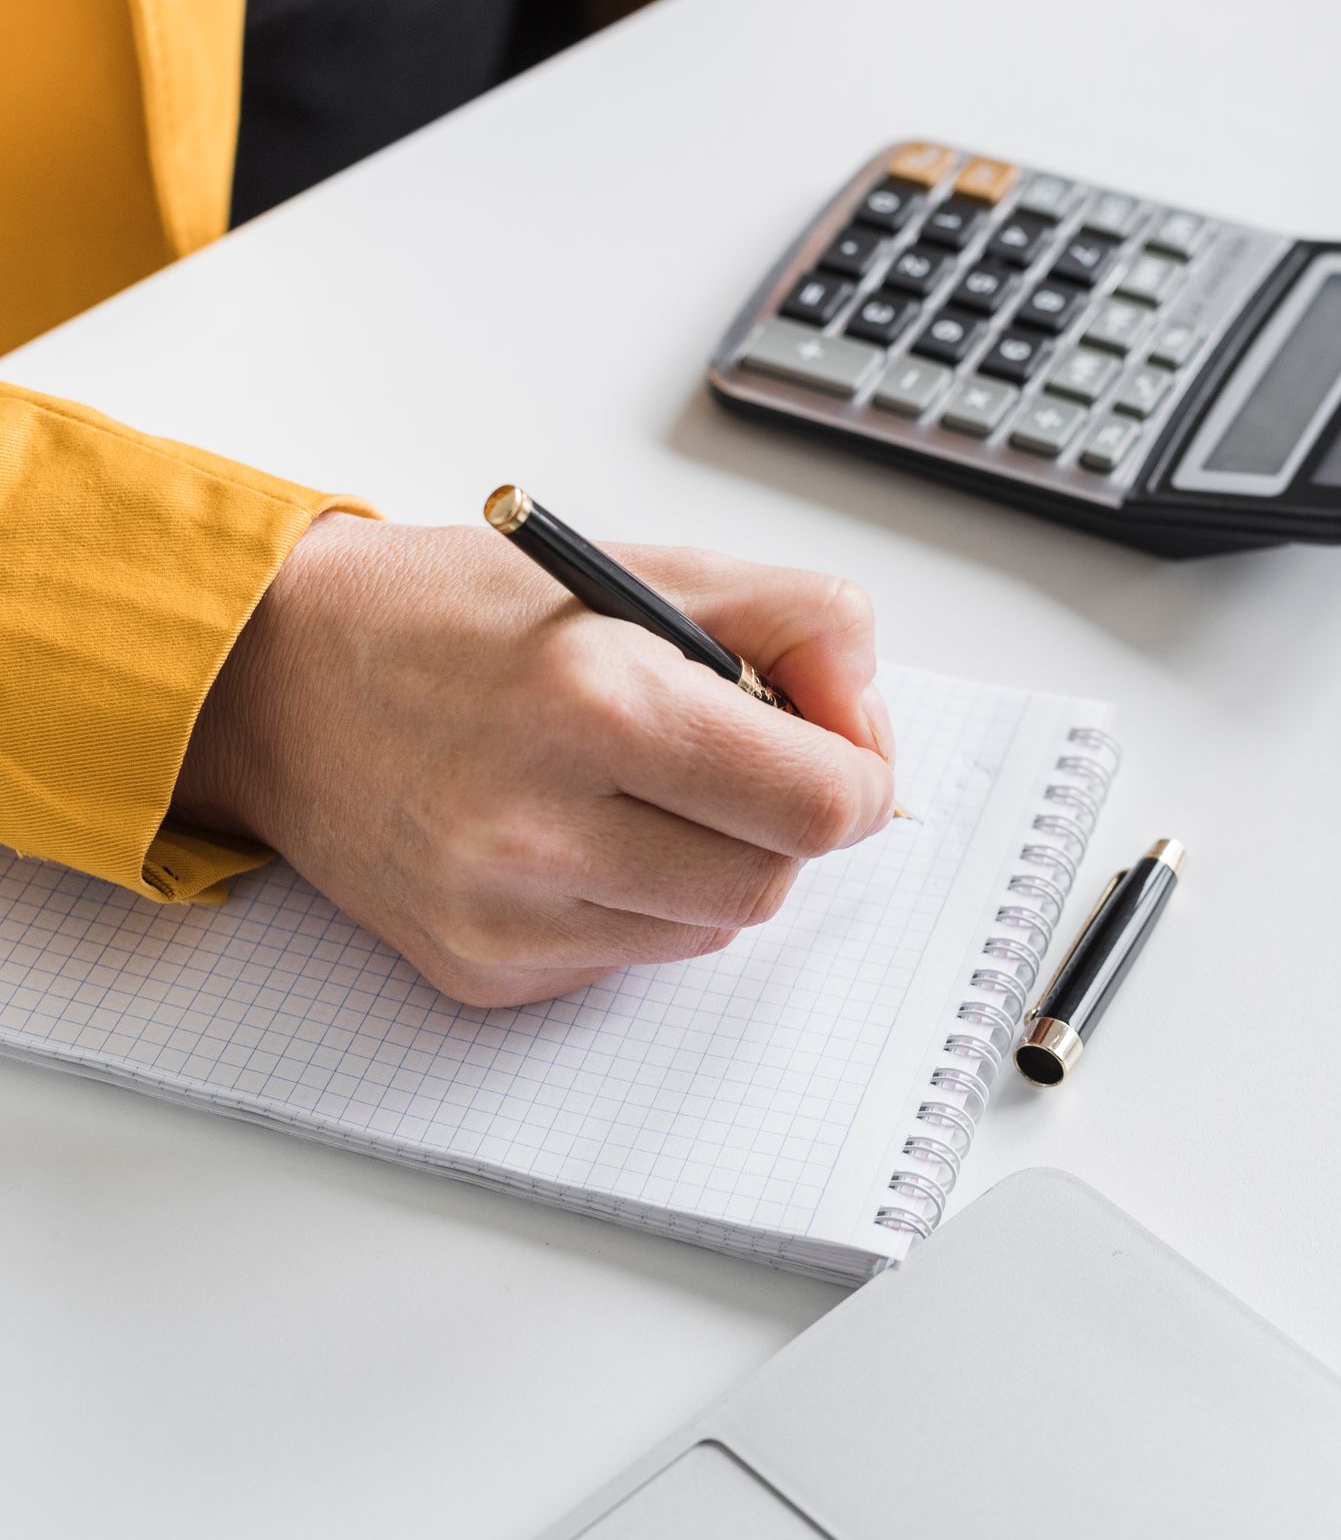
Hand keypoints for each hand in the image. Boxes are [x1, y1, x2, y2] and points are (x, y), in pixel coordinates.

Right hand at [171, 515, 896, 1004]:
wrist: (274, 683)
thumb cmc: (449, 617)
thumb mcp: (632, 566)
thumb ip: (789, 619)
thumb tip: (867, 711)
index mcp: (598, 701)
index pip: (823, 804)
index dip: (857, 775)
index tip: (835, 745)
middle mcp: (544, 824)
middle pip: (773, 882)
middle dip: (778, 822)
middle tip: (729, 760)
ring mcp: (505, 914)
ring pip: (706, 931)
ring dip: (705, 865)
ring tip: (632, 788)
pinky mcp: (481, 972)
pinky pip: (623, 961)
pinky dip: (628, 904)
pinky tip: (564, 834)